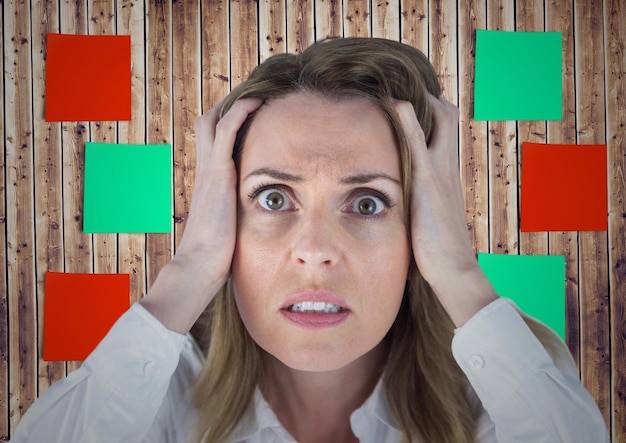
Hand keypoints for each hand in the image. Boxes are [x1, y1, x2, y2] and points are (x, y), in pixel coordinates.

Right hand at [141, 98, 262, 332]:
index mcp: (208, 183)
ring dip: (234, 103)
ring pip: (214, 120)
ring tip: (258, 93)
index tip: (249, 116)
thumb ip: (235, 219)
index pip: (212, 143)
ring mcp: (209, 170)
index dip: (227, 125)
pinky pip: (226, 131)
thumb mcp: (227, 230)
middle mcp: (205, 171)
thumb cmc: (214, 256)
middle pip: (207, 123)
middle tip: (253, 98)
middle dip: (228, 107)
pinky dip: (239, 112)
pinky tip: (256, 102)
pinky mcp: (217, 173)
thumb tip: (248, 226)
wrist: (198, 266)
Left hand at [395, 96, 496, 325]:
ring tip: (393, 86)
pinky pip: (419, 140)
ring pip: (439, 119)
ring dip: (419, 99)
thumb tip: (412, 204)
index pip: (446, 130)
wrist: (453, 267)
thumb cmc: (439, 248)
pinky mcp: (428, 180)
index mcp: (449, 173)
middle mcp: (449, 165)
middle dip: (427, 97)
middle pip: (447, 115)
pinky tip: (393, 102)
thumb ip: (424, 203)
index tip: (410, 103)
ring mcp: (441, 170)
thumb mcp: (431, 217)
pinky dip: (407, 117)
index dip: (431, 112)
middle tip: (400, 89)